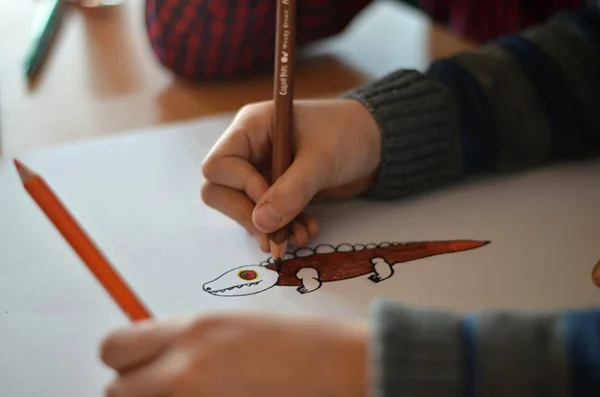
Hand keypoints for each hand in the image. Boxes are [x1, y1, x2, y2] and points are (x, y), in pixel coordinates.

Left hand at [100, 312, 368, 396]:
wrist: (339, 371)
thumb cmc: (299, 345)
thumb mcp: (234, 327)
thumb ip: (187, 341)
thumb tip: (154, 357)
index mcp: (194, 332)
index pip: (115, 346)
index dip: (123, 358)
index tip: (136, 364)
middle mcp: (186, 369)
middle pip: (116, 389)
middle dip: (135, 390)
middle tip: (164, 388)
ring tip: (193, 395)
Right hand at [201, 99, 380, 251]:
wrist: (376, 141)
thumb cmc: (348, 135)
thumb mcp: (321, 161)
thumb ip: (292, 190)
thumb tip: (260, 224)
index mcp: (251, 128)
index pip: (217, 166)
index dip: (239, 188)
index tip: (270, 200)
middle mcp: (249, 149)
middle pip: (220, 190)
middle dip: (248, 216)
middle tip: (276, 234)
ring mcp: (260, 170)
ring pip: (243, 208)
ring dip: (268, 228)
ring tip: (301, 236)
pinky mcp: (275, 189)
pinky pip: (265, 215)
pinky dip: (282, 227)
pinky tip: (306, 230)